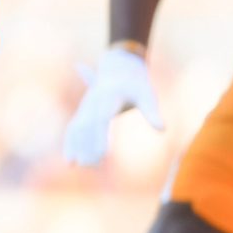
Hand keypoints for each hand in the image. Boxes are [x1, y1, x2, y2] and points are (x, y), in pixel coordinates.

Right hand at [62, 44, 163, 167]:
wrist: (119, 67)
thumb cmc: (137, 84)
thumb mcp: (147, 95)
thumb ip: (152, 112)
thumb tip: (162, 129)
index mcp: (109, 96)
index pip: (103, 119)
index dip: (101, 137)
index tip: (102, 154)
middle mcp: (93, 101)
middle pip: (88, 126)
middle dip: (88, 145)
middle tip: (93, 165)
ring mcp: (85, 106)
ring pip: (77, 128)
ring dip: (77, 146)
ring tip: (80, 166)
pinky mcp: (82, 112)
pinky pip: (73, 129)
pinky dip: (70, 143)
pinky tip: (70, 162)